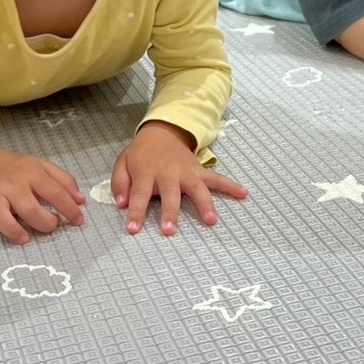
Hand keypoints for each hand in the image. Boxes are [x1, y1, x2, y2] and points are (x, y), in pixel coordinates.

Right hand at [0, 151, 85, 243]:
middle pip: (27, 205)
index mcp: (32, 174)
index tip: (79, 221)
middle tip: (51, 226)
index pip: (55, 192)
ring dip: (12, 229)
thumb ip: (64, 181)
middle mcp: (12, 185)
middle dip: (44, 221)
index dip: (70, 209)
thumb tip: (81, 201)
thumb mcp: (44, 167)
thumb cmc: (19, 170)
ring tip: (25, 238)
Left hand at [111, 121, 247, 235]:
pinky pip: (217, 179)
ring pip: (197, 189)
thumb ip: (120, 184)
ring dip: (205, 204)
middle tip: (170, 230)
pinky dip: (231, 186)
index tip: (133, 230)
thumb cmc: (141, 154)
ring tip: (212, 220)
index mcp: (147, 172)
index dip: (136, 212)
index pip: (139, 195)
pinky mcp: (200, 171)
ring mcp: (187, 172)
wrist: (162, 132)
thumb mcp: (122, 164)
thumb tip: (122, 204)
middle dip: (170, 212)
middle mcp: (168, 173)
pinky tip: (244, 194)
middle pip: (170, 194)